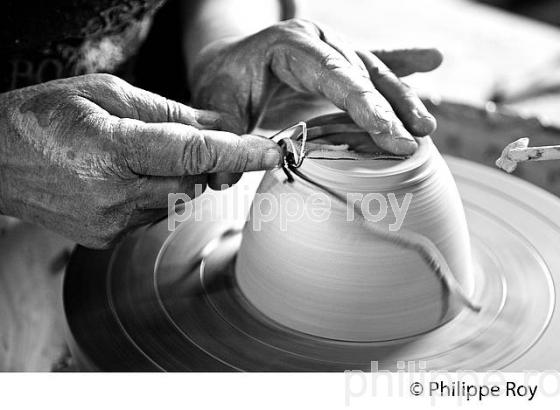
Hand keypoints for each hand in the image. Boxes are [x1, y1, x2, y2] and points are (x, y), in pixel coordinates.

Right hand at [0, 74, 281, 247]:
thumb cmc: (43, 116)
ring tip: (138, 154)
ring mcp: (110, 223)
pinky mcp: (107, 239)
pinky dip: (155, 193)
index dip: (239, 153)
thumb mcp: (104, 93)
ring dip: (175, 176)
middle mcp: (113, 195)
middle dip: (203, 163)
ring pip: (176, 200)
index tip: (271, 152)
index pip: (193, 155)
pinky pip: (154, 214)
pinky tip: (126, 177)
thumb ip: (167, 112)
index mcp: (110, 150)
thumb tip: (217, 124)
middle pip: (193, 182)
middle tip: (189, 140)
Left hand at [190, 19, 442, 156]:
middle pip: (361, 75)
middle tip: (414, 140)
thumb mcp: (218, 105)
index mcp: (290, 45)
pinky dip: (404, 63)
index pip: (332, 74)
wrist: (230, 61)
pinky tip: (433, 59)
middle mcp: (319, 42)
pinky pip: (376, 61)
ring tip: (426, 127)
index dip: (361, 103)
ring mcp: (333, 48)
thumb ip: (226, 138)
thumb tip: (221, 181)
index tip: (386, 130)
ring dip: (402, 98)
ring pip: (374, 72)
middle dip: (389, 108)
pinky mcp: (341, 63)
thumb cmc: (225, 82)